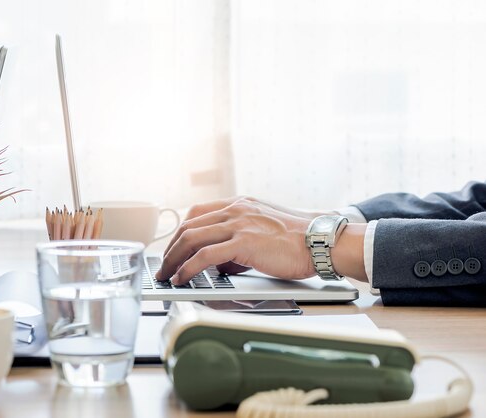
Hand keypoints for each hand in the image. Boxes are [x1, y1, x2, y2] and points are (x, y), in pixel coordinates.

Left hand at [155, 197, 315, 284]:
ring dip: (174, 259)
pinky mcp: (243, 242)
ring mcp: (238, 223)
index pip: (198, 213)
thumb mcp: (263, 231)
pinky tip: (183, 278)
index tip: (173, 248)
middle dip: (171, 249)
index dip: (181, 232)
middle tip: (164, 266)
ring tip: (167, 276)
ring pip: (191, 238)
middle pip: (189, 226)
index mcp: (239, 204)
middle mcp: (235, 209)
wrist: (322, 241)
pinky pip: (205, 255)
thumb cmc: (298, 241)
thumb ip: (239, 240)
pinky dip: (188, 268)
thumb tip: (220, 263)